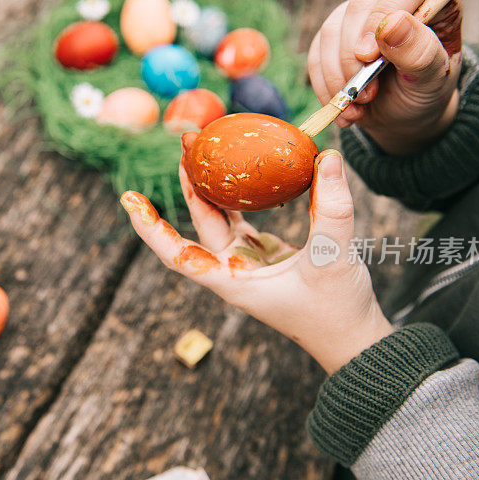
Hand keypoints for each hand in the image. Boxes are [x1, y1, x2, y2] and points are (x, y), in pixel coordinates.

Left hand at [120, 134, 392, 374]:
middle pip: (197, 223)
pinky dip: (236, 195)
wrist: (351, 338)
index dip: (151, 227)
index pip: (177, 255)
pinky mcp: (261, 254)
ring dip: (208, 185)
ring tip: (201, 147)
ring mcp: (244, 261)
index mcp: (232, 281)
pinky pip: (240, 218)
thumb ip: (332, 208)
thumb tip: (326, 156)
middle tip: (185, 141)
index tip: (127, 199)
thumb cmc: (336, 311)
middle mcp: (231, 270)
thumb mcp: (335, 258)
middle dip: (188, 182)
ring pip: (217, 218)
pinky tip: (236, 169)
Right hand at [307, 0, 462, 154]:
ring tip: (358, 105)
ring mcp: (358, 15)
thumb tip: (390, 24)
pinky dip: (325, 86)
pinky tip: (343, 105)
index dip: (383, 14)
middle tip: (369, 94)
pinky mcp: (333, 36)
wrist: (403, 113)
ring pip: (331, 32)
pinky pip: (316, 56)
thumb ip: (419, 51)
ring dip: (338, 77)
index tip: (369, 57)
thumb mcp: (433, 77)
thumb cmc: (425, 90)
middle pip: (359, 9)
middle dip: (356, 58)